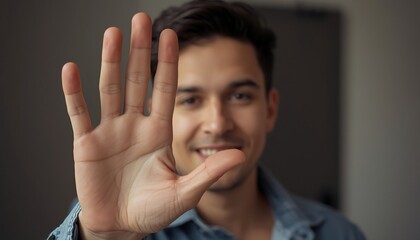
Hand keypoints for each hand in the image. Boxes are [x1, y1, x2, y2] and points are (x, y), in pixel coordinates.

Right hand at [62, 13, 243, 238]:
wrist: (121, 226)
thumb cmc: (153, 210)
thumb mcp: (185, 193)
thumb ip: (209, 173)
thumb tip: (241, 155)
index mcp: (158, 133)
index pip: (164, 90)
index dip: (167, 63)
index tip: (171, 35)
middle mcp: (134, 126)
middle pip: (136, 81)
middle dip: (139, 51)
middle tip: (140, 19)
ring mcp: (109, 132)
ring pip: (110, 89)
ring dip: (110, 62)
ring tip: (113, 33)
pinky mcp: (86, 143)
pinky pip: (79, 113)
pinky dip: (74, 92)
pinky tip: (72, 69)